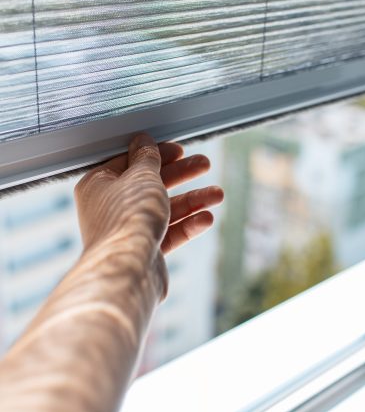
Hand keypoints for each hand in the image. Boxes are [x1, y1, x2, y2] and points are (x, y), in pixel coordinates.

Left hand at [74, 133, 223, 289]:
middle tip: (204, 164)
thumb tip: (143, 141)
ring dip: (192, 200)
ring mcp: (128, 229)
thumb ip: (146, 158)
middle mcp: (110, 206)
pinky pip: (168, 232)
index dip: (157, 154)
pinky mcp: (144, 250)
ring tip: (218, 195)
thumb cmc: (128, 219)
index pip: (130, 161)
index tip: (179, 150)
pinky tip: (206, 218)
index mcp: (99, 184)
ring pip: (164, 208)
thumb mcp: (142, 176)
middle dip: (181, 175)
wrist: (128, 270)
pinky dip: (187, 224)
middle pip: (151, 183)